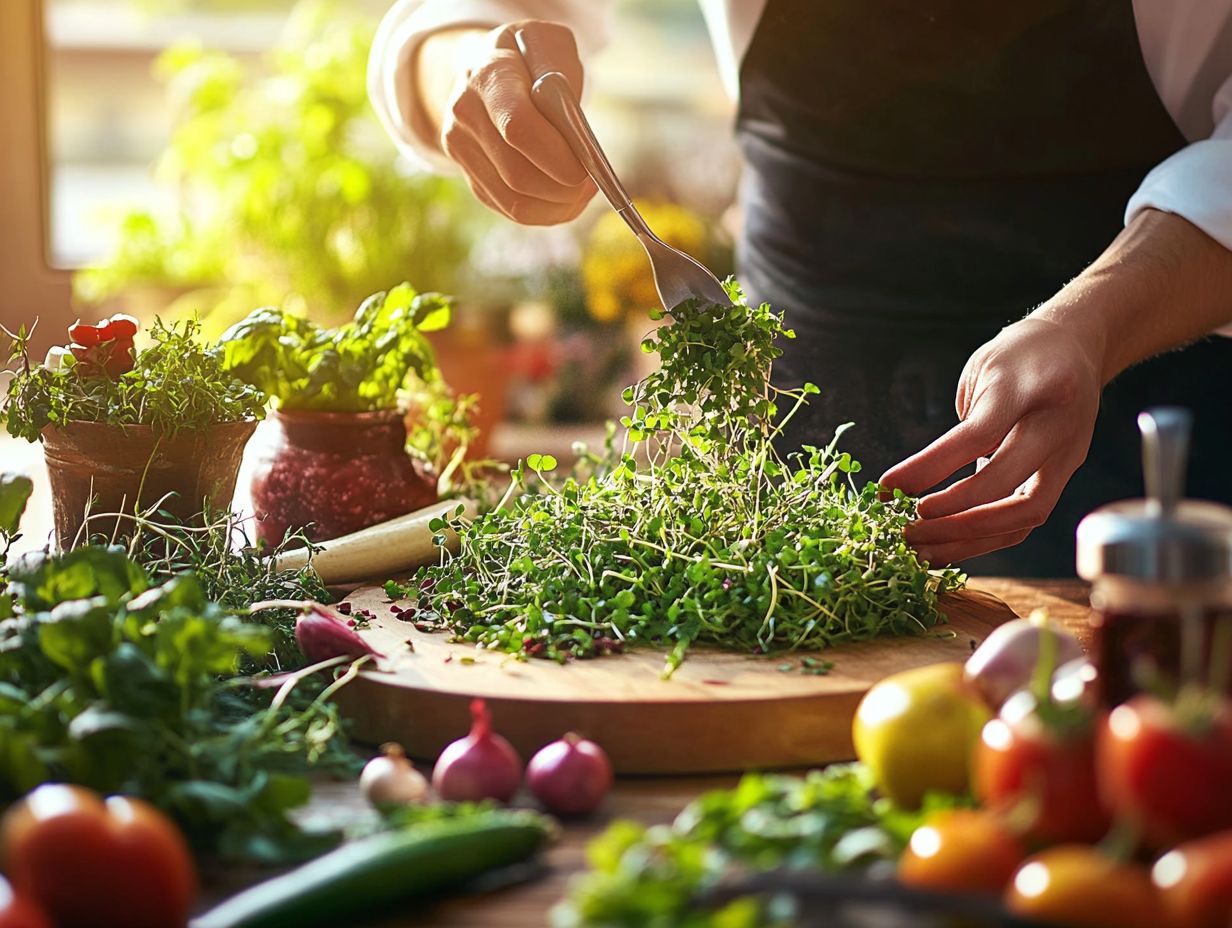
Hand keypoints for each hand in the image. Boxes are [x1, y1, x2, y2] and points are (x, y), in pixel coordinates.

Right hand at [422, 20, 595, 224]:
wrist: (484, 72)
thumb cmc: (527, 59)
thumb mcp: (547, 42)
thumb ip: (560, 72)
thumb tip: (572, 126)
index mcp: (487, 75)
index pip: (517, 126)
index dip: (556, 156)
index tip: (586, 167)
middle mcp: (465, 114)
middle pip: (517, 174)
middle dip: (564, 188)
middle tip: (592, 183)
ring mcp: (462, 150)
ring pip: (515, 201)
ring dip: (558, 206)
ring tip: (583, 193)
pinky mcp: (471, 177)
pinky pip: (512, 210)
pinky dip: (547, 213)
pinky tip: (566, 200)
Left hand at [879, 317, 1101, 564]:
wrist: (1078, 344)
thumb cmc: (1018, 356)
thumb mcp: (981, 370)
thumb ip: (958, 426)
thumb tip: (907, 486)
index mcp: (1031, 386)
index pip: (977, 435)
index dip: (930, 467)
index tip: (889, 487)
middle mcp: (1058, 423)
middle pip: (1006, 482)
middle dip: (952, 515)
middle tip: (907, 527)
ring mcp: (1069, 454)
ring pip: (1024, 514)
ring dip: (969, 539)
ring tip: (921, 549)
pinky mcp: (1067, 474)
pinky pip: (1026, 518)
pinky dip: (985, 538)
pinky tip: (947, 545)